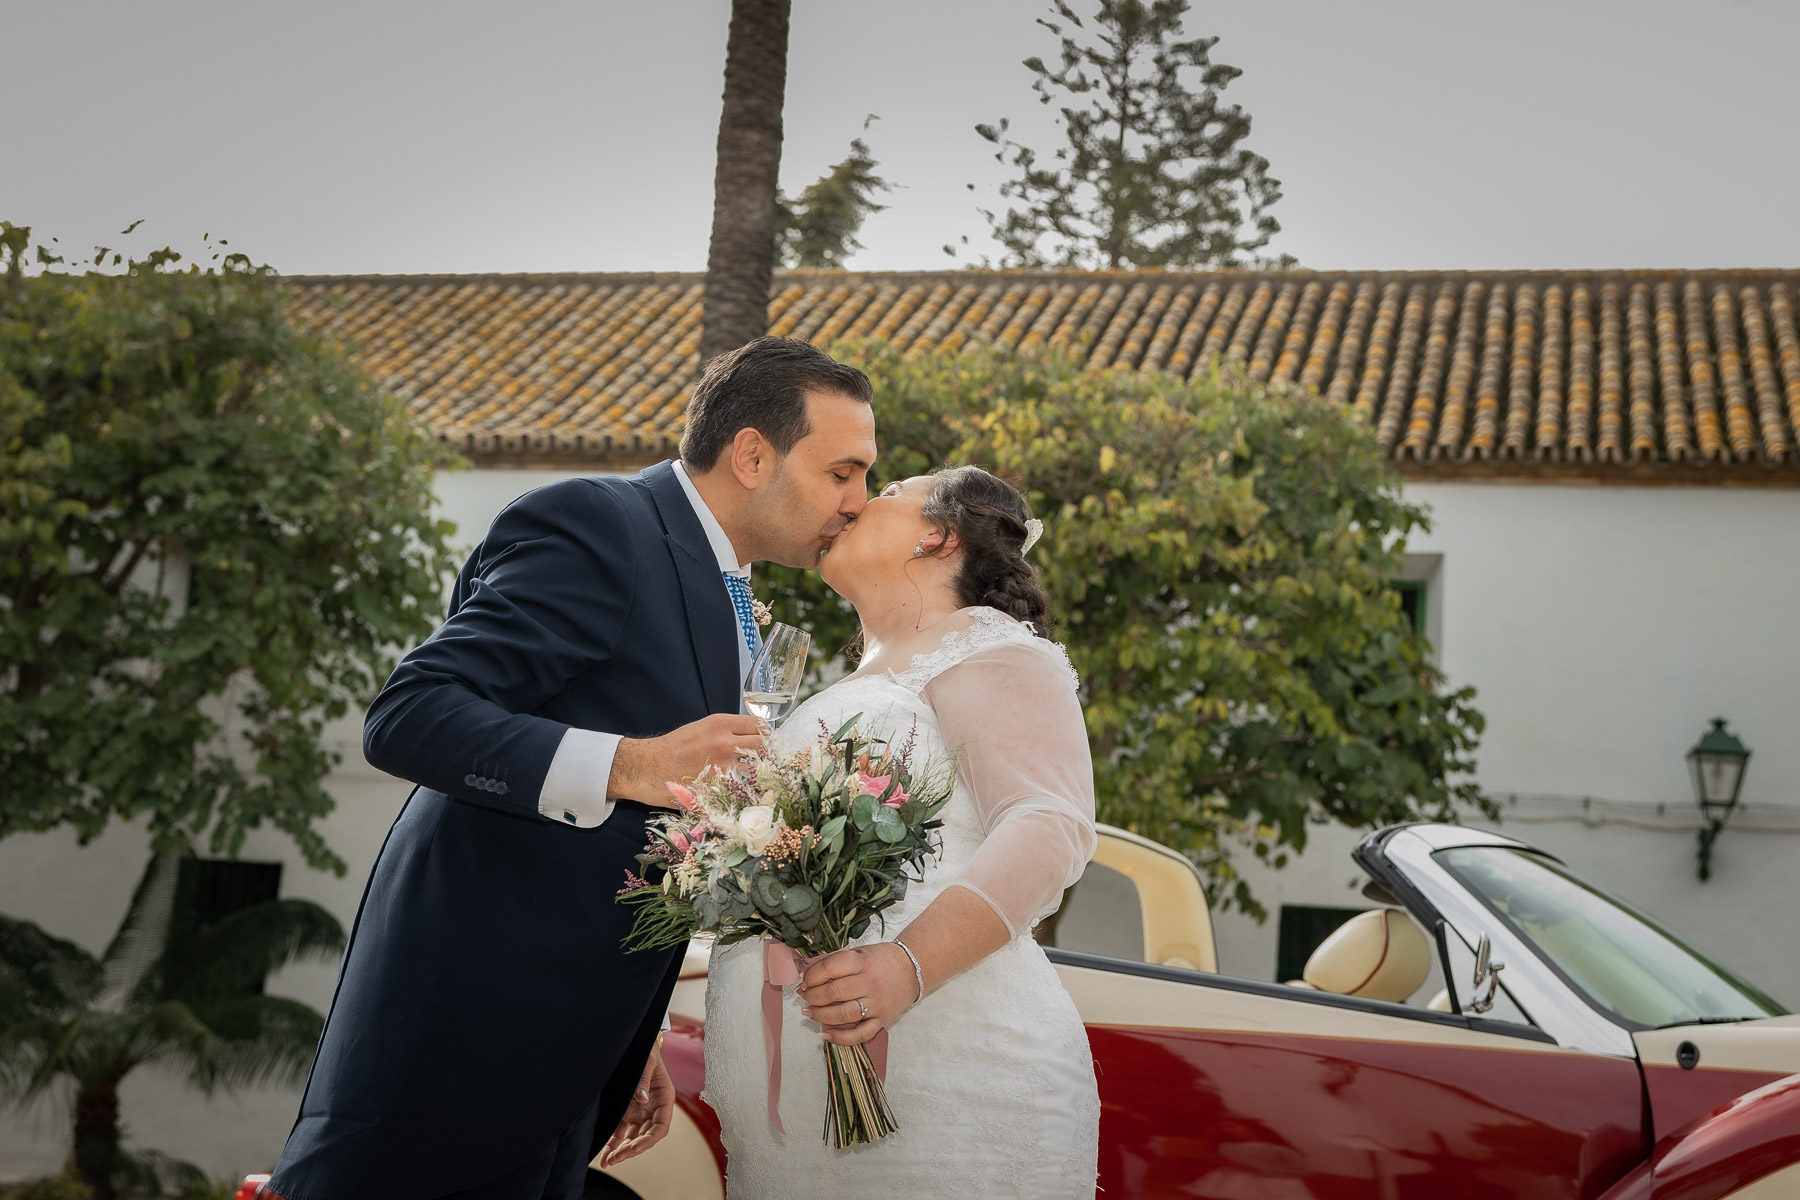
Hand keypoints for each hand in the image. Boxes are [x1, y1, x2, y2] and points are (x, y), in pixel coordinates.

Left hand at [598, 1044, 674, 1167]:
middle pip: (645, 1137)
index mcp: (664, 1099)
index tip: (635, 1147)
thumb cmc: (647, 1053)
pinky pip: (620, 1132)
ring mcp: (639, 1113)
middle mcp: (653, 1110)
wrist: (637, 1045)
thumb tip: (641, 1098)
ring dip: (621, 1151)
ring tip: (607, 1162)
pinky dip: (613, 1144)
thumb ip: (643, 1080)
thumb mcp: (647, 1063)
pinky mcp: (626, 1114)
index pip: (660, 1127)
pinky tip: (605, 1156)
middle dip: (631, 1149)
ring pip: (632, 1138)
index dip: (649, 1140)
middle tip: (615, 1158)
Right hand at [611, 714, 765, 804]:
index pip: (759, 725)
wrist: (646, 767)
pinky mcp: (717, 788)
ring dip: (759, 773)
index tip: (764, 742)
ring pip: (758, 768)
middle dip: (767, 753)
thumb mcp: (701, 728)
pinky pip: (742, 788)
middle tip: (764, 761)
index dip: (765, 734)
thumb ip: (726, 731)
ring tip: (754, 777)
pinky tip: (742, 791)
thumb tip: (749, 737)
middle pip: (764, 746)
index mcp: (721, 724)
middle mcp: (725, 743)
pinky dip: (746, 790)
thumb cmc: (673, 748)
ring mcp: (723, 767)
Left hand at [797, 943, 920, 1045]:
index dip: (812, 976)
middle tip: (805, 996)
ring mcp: (877, 1004)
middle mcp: (870, 983)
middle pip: (834, 993)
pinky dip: (840, 1038)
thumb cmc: (882, 960)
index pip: (831, 968)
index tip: (805, 981)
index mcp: (863, 962)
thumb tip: (809, 977)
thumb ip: (837, 962)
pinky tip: (825, 1034)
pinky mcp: (882, 1020)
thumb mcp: (860, 952)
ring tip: (810, 1012)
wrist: (912, 969)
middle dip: (812, 996)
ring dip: (821, 1015)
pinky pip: (860, 1034)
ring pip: (843, 1015)